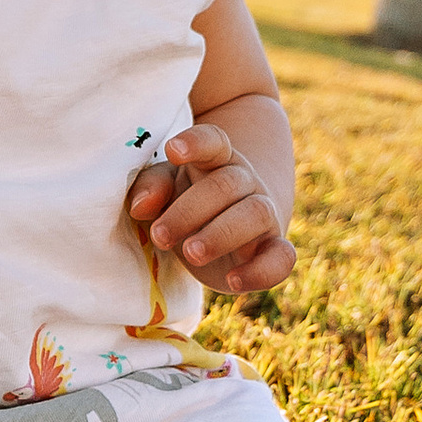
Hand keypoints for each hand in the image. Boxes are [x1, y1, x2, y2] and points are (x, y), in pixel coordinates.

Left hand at [127, 123, 295, 299]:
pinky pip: (282, 258)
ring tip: (190, 252)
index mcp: (217, 160)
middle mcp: (246, 182)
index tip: (172, 150)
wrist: (231, 227)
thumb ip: (152, 188)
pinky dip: (262, 271)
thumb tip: (140, 206)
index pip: (213, 141)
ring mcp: (264, 215)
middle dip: (190, 211)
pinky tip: (233, 280)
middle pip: (226, 184)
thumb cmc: (190, 201)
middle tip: (159, 235)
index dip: (196, 142)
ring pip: (256, 213)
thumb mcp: (166, 188)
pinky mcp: (273, 249)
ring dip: (222, 234)